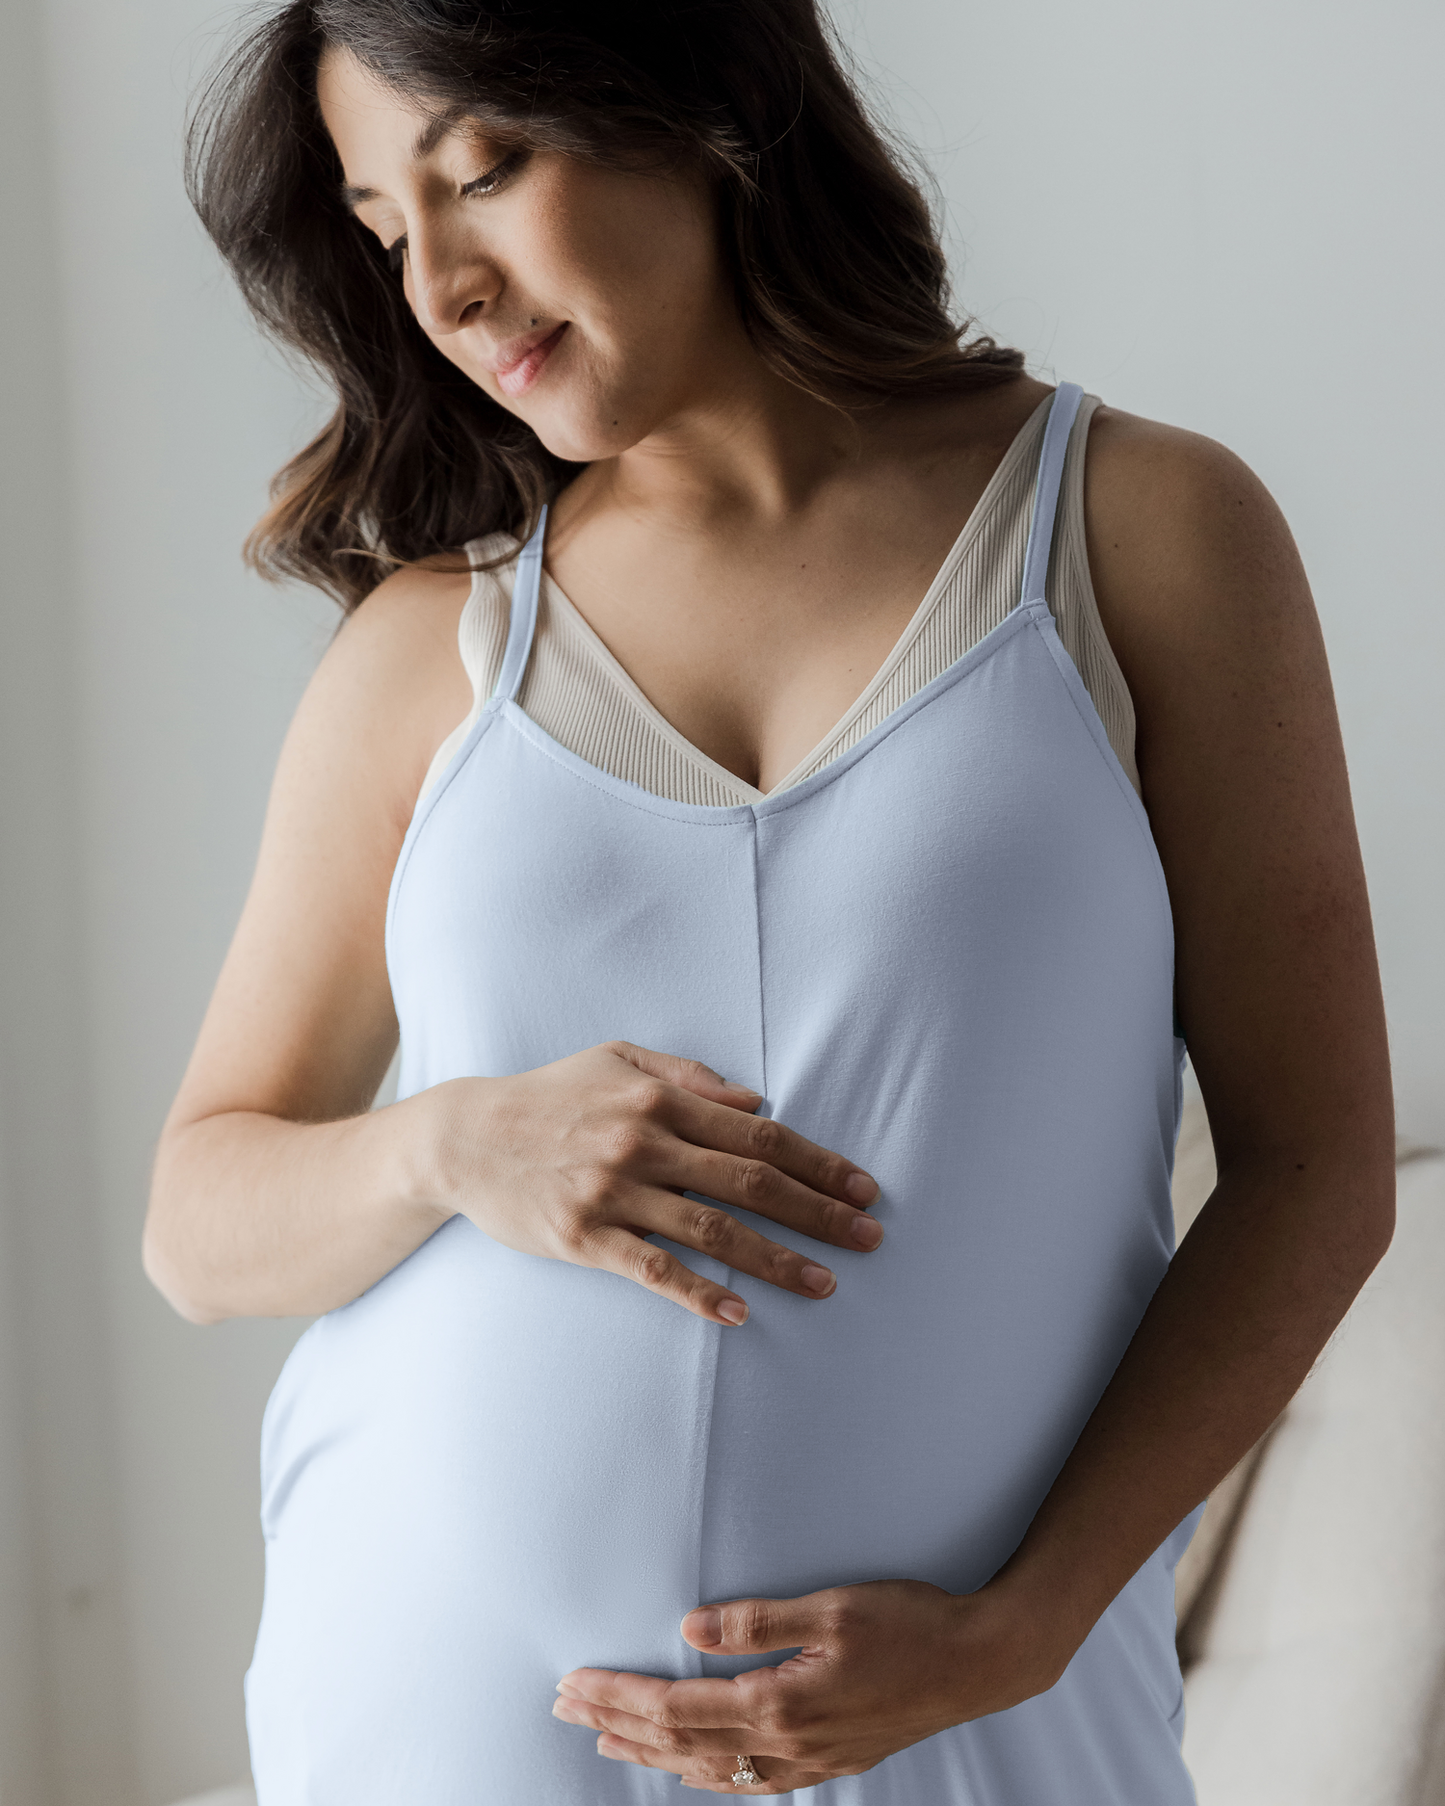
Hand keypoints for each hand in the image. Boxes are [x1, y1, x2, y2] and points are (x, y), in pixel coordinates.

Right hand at [423, 1040, 881, 1324]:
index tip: (863, 1188)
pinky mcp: (583, 1238)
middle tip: (870, 1238)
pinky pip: (653, 1271)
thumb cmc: (550, 1095)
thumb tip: (757, 1099)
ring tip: (826, 1283)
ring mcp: (613, 1192)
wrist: (464, 1137)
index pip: (759, 1132)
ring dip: (777, 1259)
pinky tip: (739, 1314)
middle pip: (751, 1180)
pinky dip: (699, 1293)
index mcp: (660, 1098)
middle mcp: (643, 1142)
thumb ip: (689, 1075)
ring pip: (713, 1230)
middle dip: (818, 1212)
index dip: (818, 1162)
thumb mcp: (617, 1059)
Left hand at [551, 1577, 1071, 1792]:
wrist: (980, 1663)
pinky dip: (707, 1775)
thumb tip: (689, 1630)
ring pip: (711, 1770)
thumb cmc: (910, 1623)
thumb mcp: (832, 1607)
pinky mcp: (830, 1760)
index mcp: (780, 1703)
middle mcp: (788, 1743)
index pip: (676, 1707)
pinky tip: (692, 1768)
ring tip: (607, 1741)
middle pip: (681, 1744)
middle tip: (565, 1707)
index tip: (575, 1682)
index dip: (619, 1698)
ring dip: (652, 1755)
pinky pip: (751, 1781)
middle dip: (617, 1725)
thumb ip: (758, 1622)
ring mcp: (810, 1760)